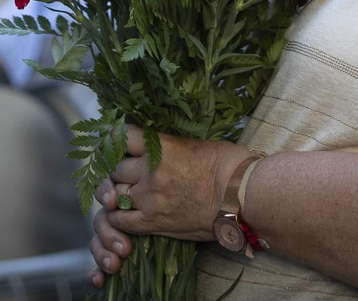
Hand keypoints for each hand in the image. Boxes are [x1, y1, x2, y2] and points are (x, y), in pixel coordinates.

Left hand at [86, 126, 243, 287]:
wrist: (242, 196)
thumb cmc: (228, 164)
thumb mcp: (193, 144)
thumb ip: (166, 148)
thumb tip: (153, 149)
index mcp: (160, 146)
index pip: (122, 136)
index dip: (118, 139)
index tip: (121, 143)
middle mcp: (149, 170)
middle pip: (116, 168)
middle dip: (120, 170)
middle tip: (130, 173)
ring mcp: (149, 198)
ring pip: (116, 193)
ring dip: (120, 193)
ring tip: (130, 193)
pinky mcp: (154, 222)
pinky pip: (121, 220)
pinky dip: (118, 217)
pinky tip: (126, 213)